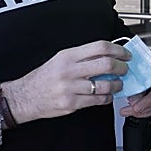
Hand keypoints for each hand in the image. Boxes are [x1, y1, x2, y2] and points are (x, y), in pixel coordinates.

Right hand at [2, 41, 128, 124]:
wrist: (25, 96)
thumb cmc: (44, 78)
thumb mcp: (61, 60)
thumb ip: (83, 56)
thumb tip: (108, 54)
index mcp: (68, 56)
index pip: (100, 47)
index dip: (118, 50)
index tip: (125, 54)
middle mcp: (69, 70)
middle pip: (106, 64)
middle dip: (122, 67)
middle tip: (125, 69)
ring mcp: (71, 88)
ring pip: (106, 85)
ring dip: (117, 85)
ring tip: (117, 84)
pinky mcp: (71, 103)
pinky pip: (98, 100)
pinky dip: (107, 98)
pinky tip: (107, 95)